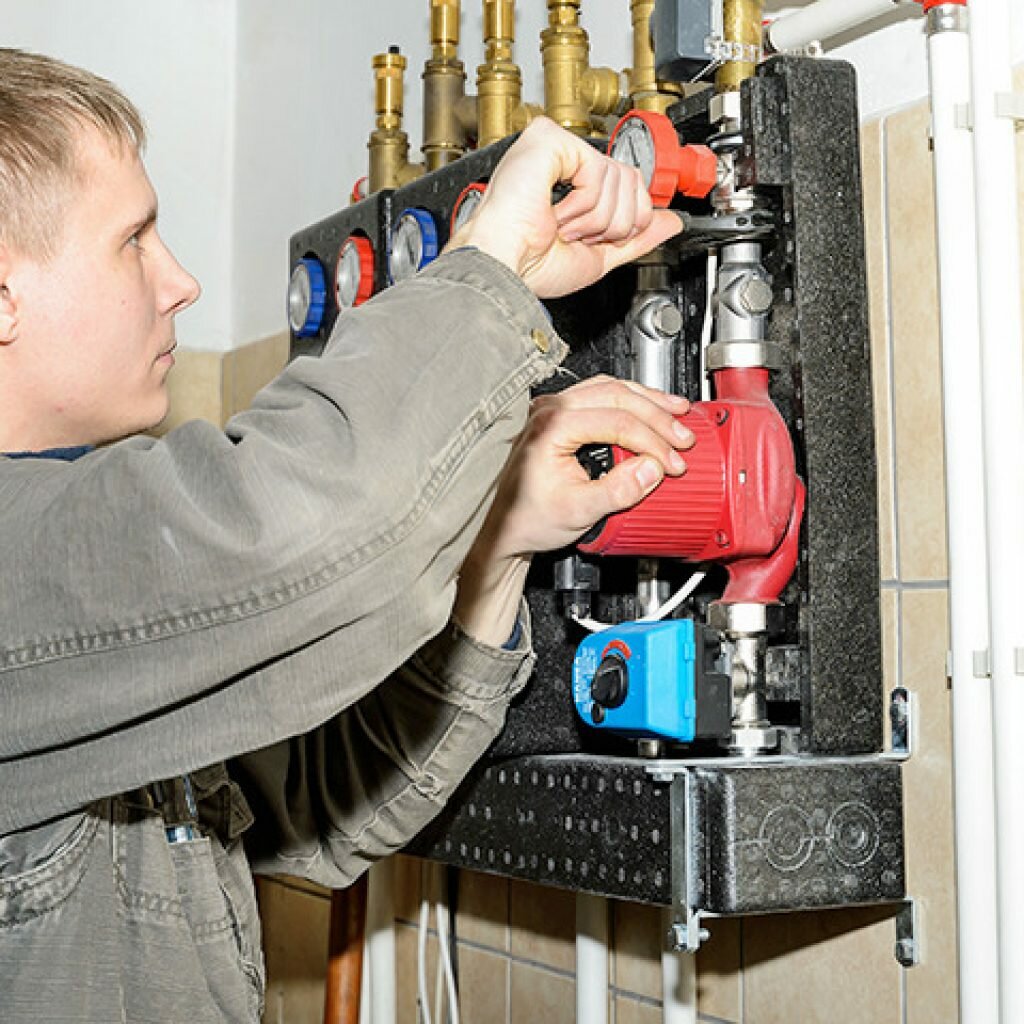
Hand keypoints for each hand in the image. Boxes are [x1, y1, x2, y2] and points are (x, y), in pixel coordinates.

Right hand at [445, 118, 682, 298]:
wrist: (504, 267)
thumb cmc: (530, 265)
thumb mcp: (598, 256)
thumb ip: (636, 237)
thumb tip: (671, 221)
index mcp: (572, 186)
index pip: (631, 184)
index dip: (630, 218)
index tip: (605, 239)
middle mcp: (564, 162)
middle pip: (631, 179)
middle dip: (614, 223)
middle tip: (578, 236)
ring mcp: (556, 147)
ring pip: (618, 177)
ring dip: (596, 219)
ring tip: (563, 228)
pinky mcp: (549, 139)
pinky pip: (599, 169)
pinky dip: (584, 204)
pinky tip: (556, 214)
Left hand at [453, 377, 694, 642]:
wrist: (505, 527)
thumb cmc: (527, 518)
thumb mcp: (579, 511)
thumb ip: (619, 490)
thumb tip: (653, 469)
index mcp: (551, 426)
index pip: (616, 421)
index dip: (651, 441)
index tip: (672, 462)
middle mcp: (549, 410)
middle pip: (616, 395)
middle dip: (657, 416)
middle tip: (684, 437)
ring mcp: (552, 409)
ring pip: (610, 388)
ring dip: (647, 400)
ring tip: (678, 412)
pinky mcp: (559, 415)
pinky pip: (601, 395)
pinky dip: (631, 402)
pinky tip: (650, 410)